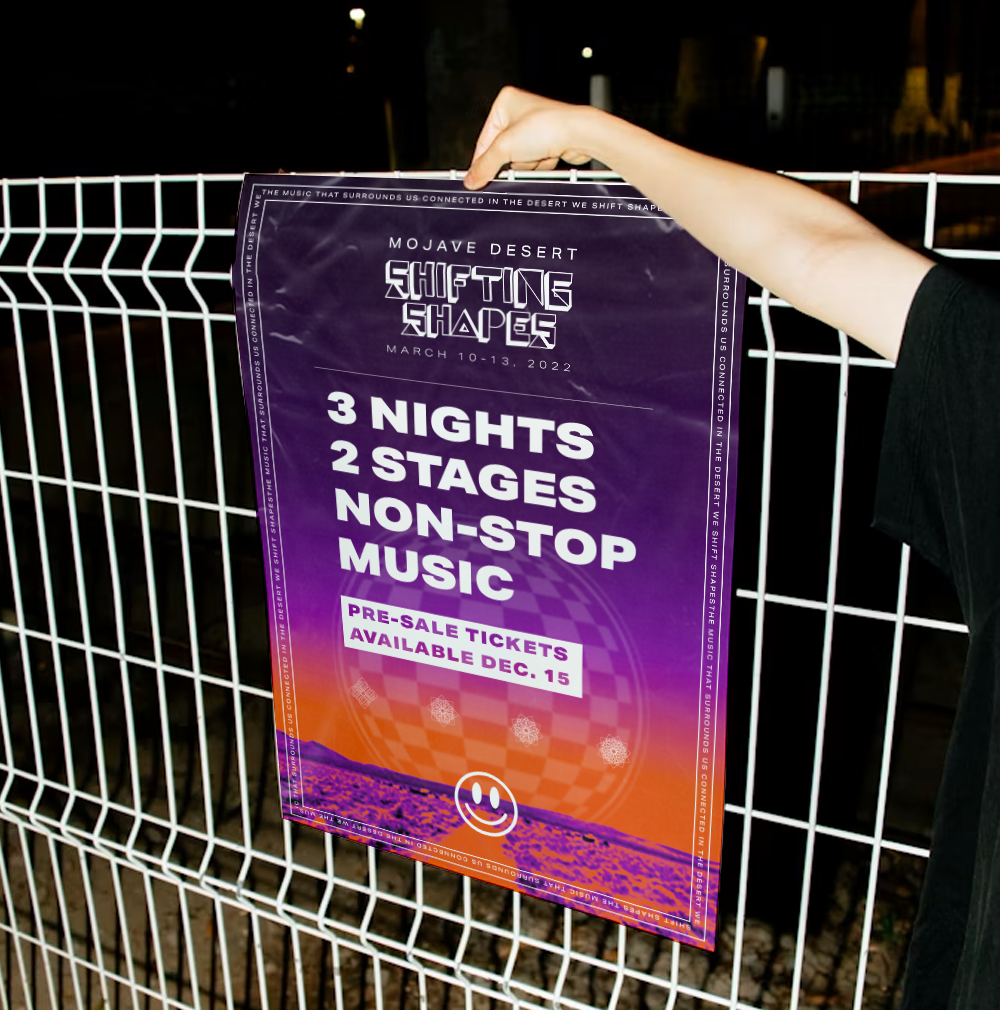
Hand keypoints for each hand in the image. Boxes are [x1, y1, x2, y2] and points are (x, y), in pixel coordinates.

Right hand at [464, 87, 596, 189]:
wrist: (579, 135)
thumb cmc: (549, 126)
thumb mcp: (506, 148)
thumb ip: (484, 166)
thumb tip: (471, 179)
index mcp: (505, 103)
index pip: (484, 140)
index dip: (481, 162)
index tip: (476, 179)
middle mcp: (519, 113)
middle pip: (502, 153)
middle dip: (512, 161)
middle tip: (518, 161)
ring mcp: (534, 128)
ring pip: (518, 160)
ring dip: (527, 164)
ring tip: (537, 154)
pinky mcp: (547, 142)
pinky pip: (533, 162)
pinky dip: (538, 165)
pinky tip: (546, 156)